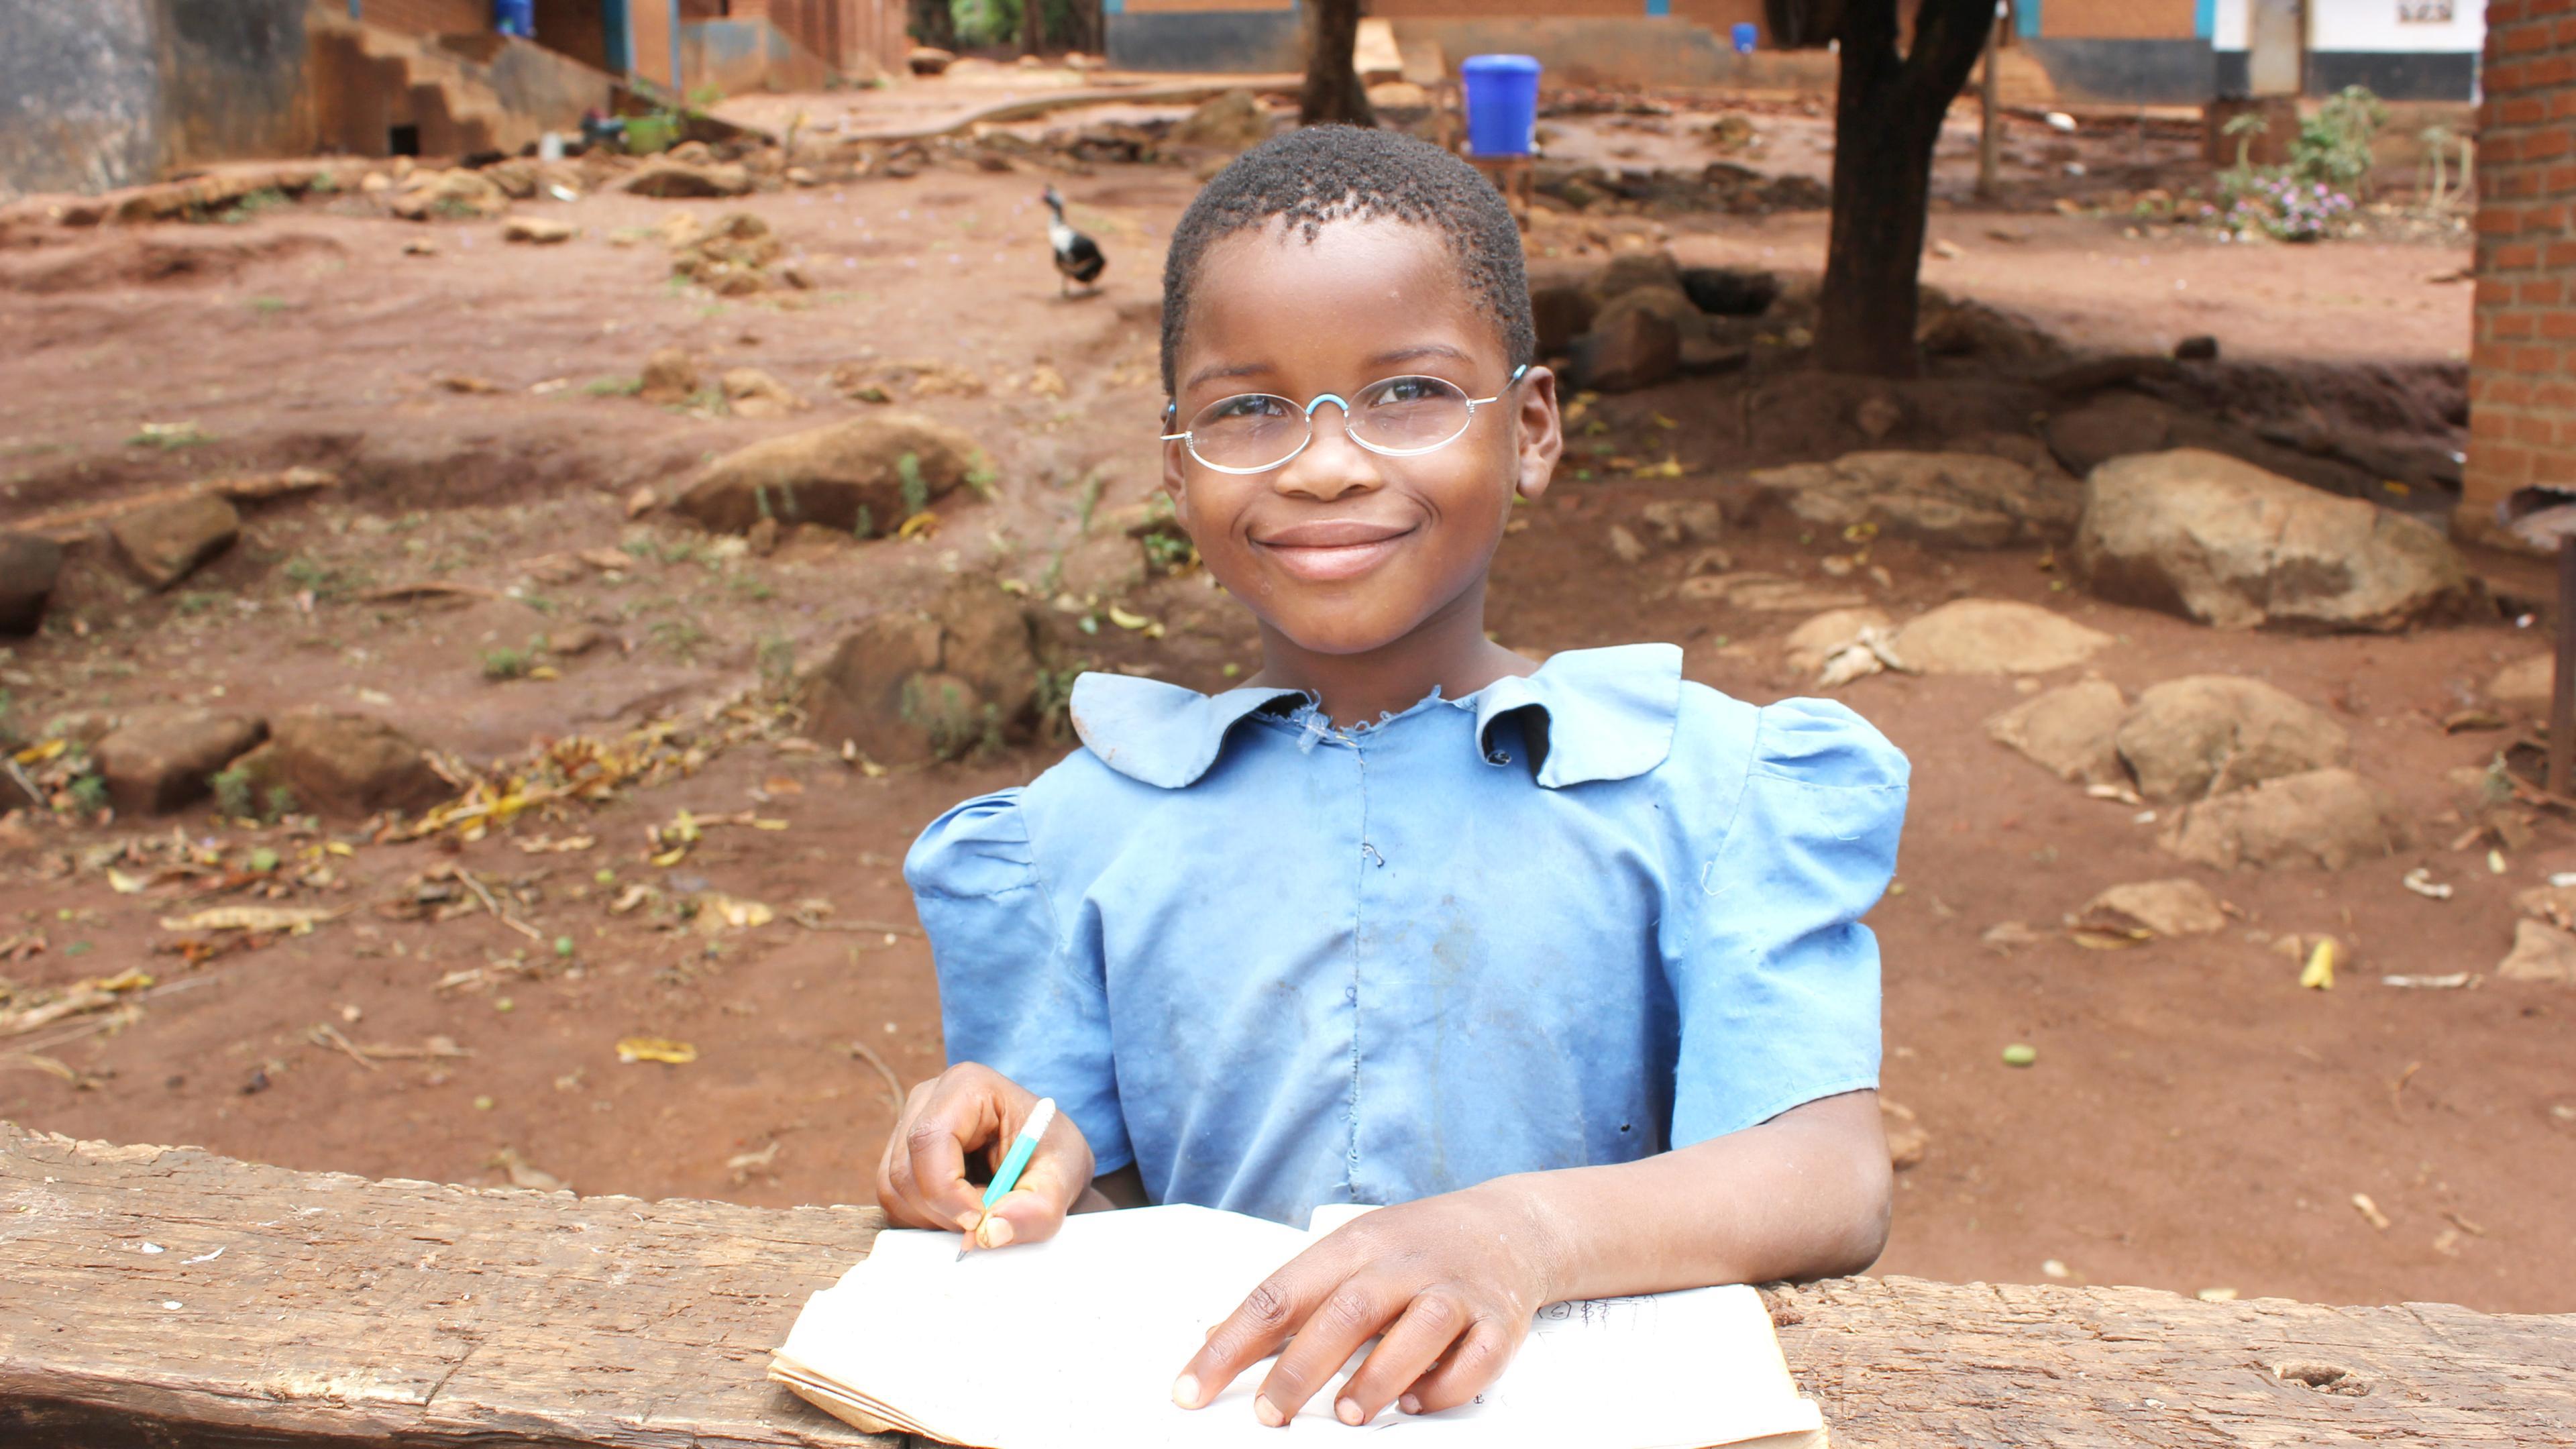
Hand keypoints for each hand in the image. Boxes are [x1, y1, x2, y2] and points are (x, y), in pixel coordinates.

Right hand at [873, 1062, 1092, 1248]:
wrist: (1043, 1160)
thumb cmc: (1051, 1156)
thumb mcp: (1063, 1179)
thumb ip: (1037, 1209)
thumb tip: (989, 1233)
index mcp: (967, 1086)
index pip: (930, 1138)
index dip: (946, 1189)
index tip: (977, 1221)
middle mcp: (927, 1100)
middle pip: (904, 1169)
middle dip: (943, 1211)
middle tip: (987, 1222)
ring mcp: (908, 1126)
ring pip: (893, 1190)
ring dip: (934, 1218)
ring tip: (980, 1211)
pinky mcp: (901, 1156)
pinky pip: (894, 1201)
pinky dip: (926, 1219)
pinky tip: (961, 1211)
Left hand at [1171, 1185, 1560, 1426]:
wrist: (1510, 1226)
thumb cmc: (1414, 1248)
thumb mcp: (1349, 1254)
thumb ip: (1292, 1298)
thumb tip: (1214, 1338)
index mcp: (1353, 1245)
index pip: (1278, 1294)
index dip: (1230, 1345)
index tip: (1191, 1389)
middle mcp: (1403, 1263)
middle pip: (1346, 1310)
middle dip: (1302, 1367)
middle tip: (1270, 1415)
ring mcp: (1455, 1290)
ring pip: (1420, 1327)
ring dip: (1380, 1374)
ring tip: (1348, 1414)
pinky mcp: (1500, 1321)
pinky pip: (1477, 1357)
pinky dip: (1447, 1385)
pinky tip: (1418, 1402)